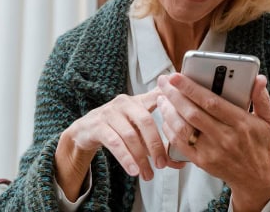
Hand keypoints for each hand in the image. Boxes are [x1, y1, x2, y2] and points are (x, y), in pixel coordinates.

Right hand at [54, 88, 184, 200]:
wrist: (85, 131)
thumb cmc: (118, 130)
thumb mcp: (138, 134)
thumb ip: (159, 145)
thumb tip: (181, 163)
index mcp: (139, 101)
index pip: (158, 96)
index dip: (171, 99)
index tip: (184, 108)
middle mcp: (125, 103)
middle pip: (146, 121)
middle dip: (156, 144)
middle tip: (162, 164)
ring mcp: (110, 112)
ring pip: (130, 135)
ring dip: (140, 157)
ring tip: (148, 174)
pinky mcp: (97, 125)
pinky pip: (114, 142)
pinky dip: (125, 158)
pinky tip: (133, 170)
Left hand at [156, 73, 269, 210]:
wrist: (255, 178)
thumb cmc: (259, 143)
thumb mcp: (268, 120)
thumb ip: (261, 98)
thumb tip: (259, 79)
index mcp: (241, 123)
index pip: (212, 102)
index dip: (191, 88)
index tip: (176, 76)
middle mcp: (225, 137)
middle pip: (193, 114)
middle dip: (174, 95)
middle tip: (164, 82)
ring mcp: (212, 151)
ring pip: (183, 129)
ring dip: (169, 112)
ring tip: (162, 98)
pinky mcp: (202, 162)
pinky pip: (180, 144)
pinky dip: (170, 130)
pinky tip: (166, 117)